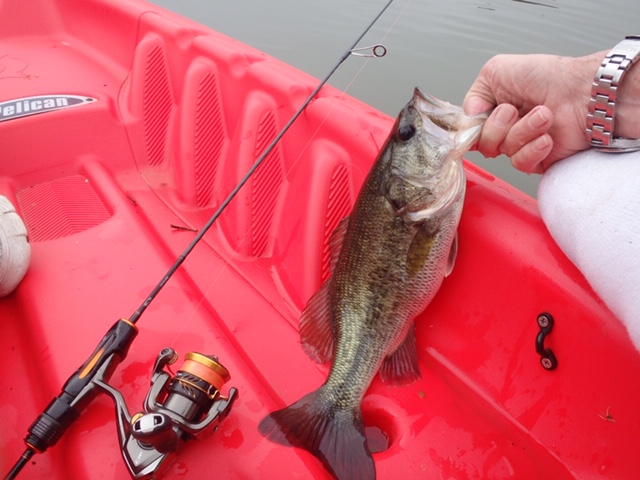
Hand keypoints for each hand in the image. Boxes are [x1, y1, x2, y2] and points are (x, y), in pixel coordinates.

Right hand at [463, 52, 606, 172]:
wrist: (583, 92)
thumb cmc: (547, 76)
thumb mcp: (495, 71)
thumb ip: (473, 96)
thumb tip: (467, 120)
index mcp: (492, 109)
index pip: (468, 129)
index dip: (470, 128)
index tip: (479, 118)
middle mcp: (505, 128)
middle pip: (481, 144)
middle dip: (497, 126)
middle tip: (516, 109)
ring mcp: (520, 144)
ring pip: (503, 152)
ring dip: (523, 131)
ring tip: (544, 115)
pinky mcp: (537, 160)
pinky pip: (521, 164)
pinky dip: (532, 149)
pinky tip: (547, 137)